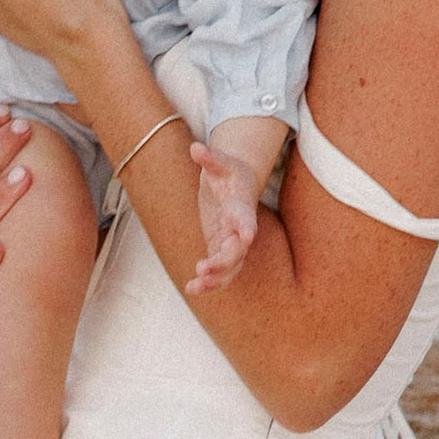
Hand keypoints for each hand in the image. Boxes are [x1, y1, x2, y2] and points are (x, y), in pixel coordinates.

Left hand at [188, 143, 261, 295]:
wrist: (236, 186)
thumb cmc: (229, 173)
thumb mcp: (220, 164)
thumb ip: (210, 159)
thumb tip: (196, 148)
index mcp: (241, 206)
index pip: (245, 218)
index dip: (247, 227)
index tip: (248, 236)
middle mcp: (239, 229)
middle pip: (237, 251)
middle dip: (223, 261)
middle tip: (203, 267)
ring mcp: (231, 243)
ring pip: (229, 269)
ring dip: (215, 280)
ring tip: (195, 287)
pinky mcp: (220, 250)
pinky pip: (218, 272)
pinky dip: (207, 282)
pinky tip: (191, 290)